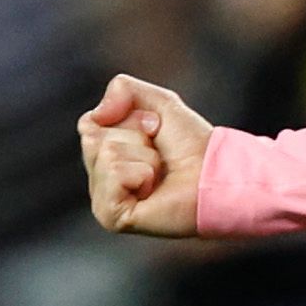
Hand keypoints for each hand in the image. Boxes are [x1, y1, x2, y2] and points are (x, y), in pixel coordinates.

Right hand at [80, 74, 213, 237]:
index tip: (155, 129)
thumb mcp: (159, 103)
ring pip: (105, 155)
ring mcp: (103, 198)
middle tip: (160, 153)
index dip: (129, 119)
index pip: (89, 122)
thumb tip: (96, 114)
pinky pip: (113, 175)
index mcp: (104, 152)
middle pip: (93, 138)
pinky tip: (152, 189)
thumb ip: (122, 89)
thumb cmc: (191, 145)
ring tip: (159, 173)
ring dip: (144, 157)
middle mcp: (99, 176)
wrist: (215, 174)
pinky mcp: (110, 215)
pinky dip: (140, 174)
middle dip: (135, 137)